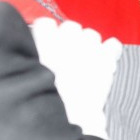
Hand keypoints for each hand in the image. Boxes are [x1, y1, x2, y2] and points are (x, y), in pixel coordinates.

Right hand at [29, 18, 122, 139]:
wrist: (66, 116)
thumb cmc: (41, 99)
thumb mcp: (25, 73)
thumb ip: (29, 57)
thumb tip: (33, 50)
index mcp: (44, 39)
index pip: (46, 23)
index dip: (48, 35)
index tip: (47, 46)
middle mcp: (67, 37)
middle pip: (70, 27)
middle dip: (69, 39)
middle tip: (66, 59)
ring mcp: (90, 46)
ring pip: (91, 35)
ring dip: (89, 45)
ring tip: (84, 64)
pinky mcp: (107, 59)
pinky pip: (113, 44)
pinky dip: (111, 51)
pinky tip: (106, 61)